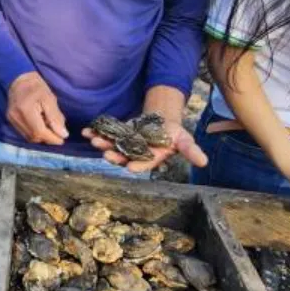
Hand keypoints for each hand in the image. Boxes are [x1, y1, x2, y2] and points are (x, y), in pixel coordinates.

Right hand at [6, 72, 67, 144]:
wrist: (19, 80)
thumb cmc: (37, 87)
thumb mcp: (50, 99)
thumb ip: (56, 117)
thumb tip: (63, 135)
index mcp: (25, 109)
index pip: (39, 132)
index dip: (52, 138)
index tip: (62, 139)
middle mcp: (15, 117)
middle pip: (34, 137)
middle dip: (48, 138)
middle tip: (57, 131)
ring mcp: (11, 119)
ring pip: (29, 137)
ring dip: (41, 136)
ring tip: (48, 126)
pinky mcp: (10, 121)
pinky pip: (24, 133)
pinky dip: (34, 132)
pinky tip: (39, 124)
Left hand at [87, 117, 207, 172]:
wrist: (161, 123)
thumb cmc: (174, 135)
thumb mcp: (184, 140)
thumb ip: (191, 151)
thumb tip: (204, 162)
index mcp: (151, 159)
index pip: (143, 164)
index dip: (137, 165)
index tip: (129, 166)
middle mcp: (135, 155)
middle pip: (123, 157)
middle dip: (114, 156)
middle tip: (106, 154)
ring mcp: (124, 146)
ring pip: (111, 147)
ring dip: (102, 144)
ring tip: (94, 140)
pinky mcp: (116, 137)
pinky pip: (104, 136)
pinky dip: (95, 133)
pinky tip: (85, 132)